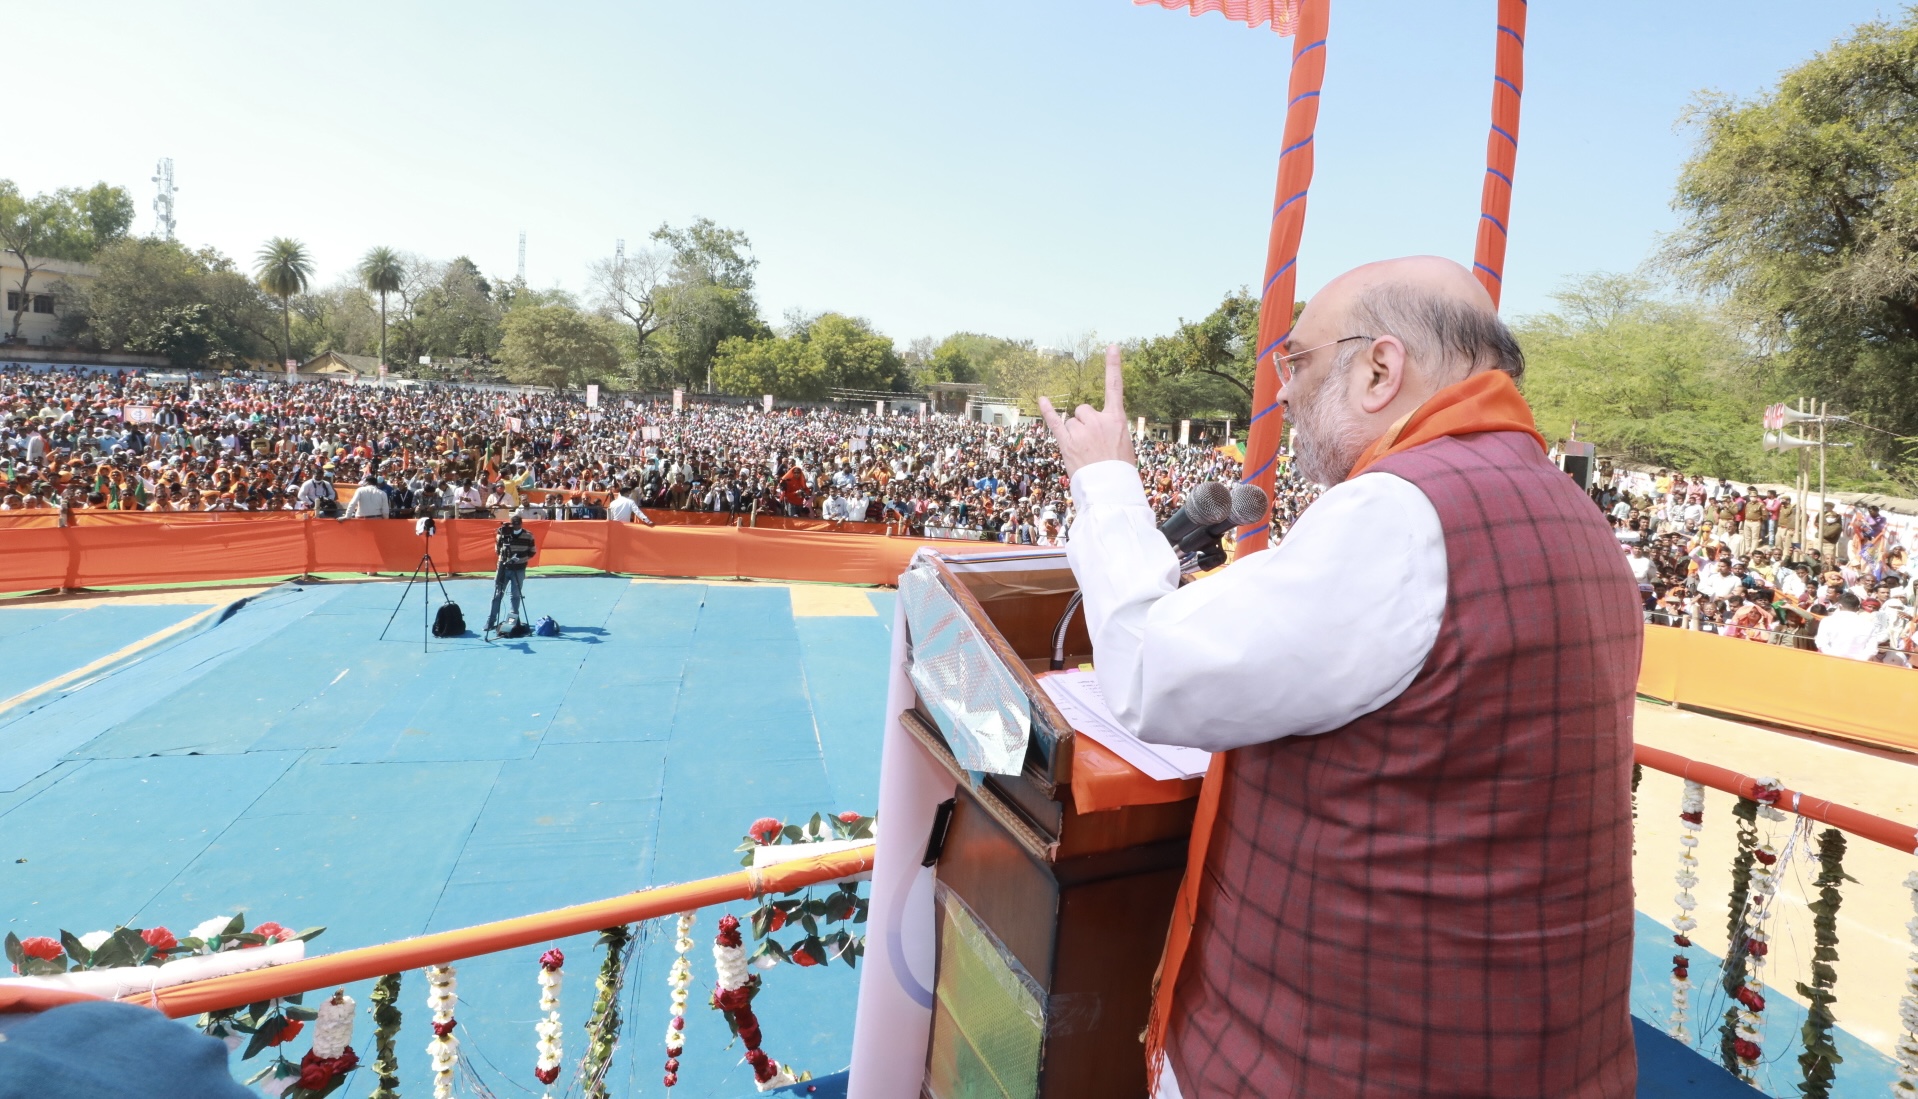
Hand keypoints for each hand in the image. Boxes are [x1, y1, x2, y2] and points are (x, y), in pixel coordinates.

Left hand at [1039, 344, 1135, 477]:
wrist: (1111, 489)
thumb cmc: (1120, 470)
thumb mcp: (1124, 444)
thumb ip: (1111, 430)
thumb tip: (1098, 431)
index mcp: (1117, 419)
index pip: (1115, 387)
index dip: (1113, 365)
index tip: (1111, 346)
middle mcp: (1098, 420)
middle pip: (1084, 410)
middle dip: (1085, 423)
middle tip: (1093, 445)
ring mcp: (1081, 430)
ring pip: (1072, 421)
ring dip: (1075, 433)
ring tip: (1085, 453)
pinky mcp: (1067, 442)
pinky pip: (1056, 422)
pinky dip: (1048, 411)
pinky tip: (1042, 399)